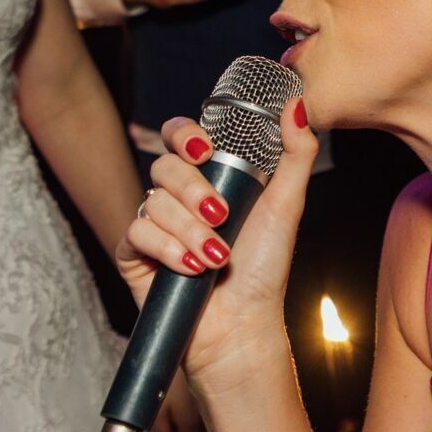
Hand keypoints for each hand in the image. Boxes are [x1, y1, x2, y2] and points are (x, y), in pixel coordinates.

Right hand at [115, 101, 318, 390]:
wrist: (242, 326)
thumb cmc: (264, 269)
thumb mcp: (286, 206)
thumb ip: (296, 154)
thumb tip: (296, 105)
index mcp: (209, 177)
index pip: (181, 135)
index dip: (184, 133)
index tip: (205, 149)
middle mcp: (178, 196)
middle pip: (164, 165)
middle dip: (194, 190)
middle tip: (222, 216)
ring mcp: (154, 224)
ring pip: (154, 200)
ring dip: (189, 230)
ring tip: (215, 257)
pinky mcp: (134, 254)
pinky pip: (137, 232)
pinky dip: (167, 250)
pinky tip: (190, 269)